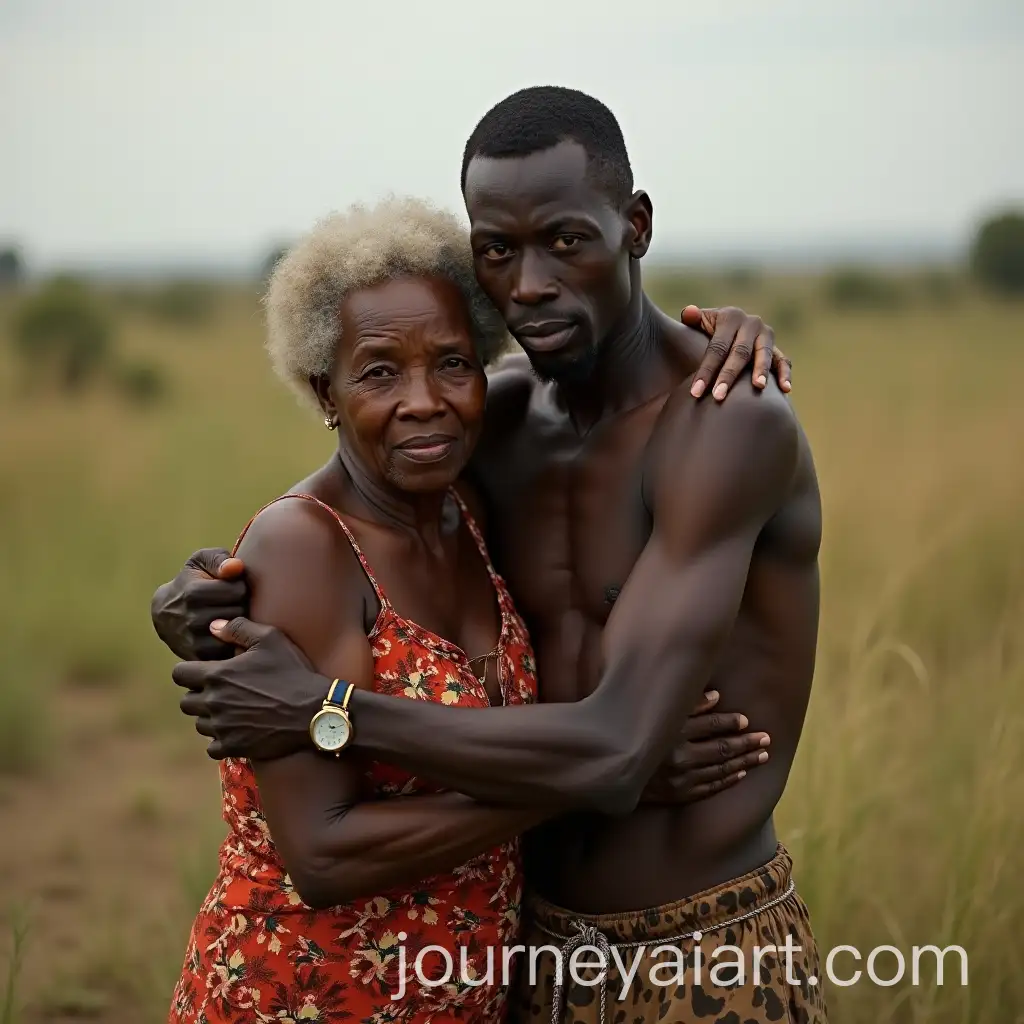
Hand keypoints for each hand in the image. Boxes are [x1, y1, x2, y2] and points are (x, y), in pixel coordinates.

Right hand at [151, 549, 248, 659]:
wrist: (167, 614)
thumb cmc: (192, 581)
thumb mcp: (201, 562)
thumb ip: (219, 559)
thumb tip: (235, 567)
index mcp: (192, 593)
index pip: (238, 590)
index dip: (240, 587)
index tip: (232, 587)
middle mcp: (191, 619)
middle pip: (239, 611)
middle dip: (240, 605)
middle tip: (232, 603)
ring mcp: (194, 641)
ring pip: (237, 631)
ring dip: (239, 623)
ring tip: (230, 616)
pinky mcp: (200, 657)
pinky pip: (231, 649)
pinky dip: (235, 641)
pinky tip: (230, 633)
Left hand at [172, 616, 329, 759]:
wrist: (314, 711)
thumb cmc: (293, 671)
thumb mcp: (271, 639)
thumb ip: (238, 629)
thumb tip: (212, 626)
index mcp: (218, 674)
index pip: (179, 674)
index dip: (190, 671)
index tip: (206, 672)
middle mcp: (214, 702)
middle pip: (186, 702)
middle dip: (199, 695)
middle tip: (222, 691)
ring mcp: (222, 727)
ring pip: (199, 724)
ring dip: (210, 718)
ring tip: (232, 710)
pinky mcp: (233, 746)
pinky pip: (212, 747)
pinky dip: (221, 740)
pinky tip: (237, 730)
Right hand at [640, 690, 769, 803]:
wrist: (607, 771)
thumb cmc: (629, 735)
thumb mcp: (651, 713)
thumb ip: (684, 705)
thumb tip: (716, 696)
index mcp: (672, 732)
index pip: (710, 725)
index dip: (730, 722)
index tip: (746, 720)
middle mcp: (678, 756)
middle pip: (721, 748)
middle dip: (747, 743)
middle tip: (766, 738)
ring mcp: (679, 779)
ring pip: (720, 769)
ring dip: (744, 762)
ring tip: (762, 755)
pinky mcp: (677, 795)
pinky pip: (709, 788)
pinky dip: (727, 780)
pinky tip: (740, 774)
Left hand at [681, 305, 792, 400]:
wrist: (731, 328)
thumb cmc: (709, 332)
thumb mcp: (699, 322)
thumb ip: (692, 318)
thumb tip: (689, 313)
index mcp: (730, 317)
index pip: (717, 347)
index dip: (706, 370)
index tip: (695, 392)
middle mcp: (751, 323)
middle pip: (739, 352)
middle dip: (728, 375)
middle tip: (718, 396)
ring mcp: (766, 336)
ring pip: (764, 354)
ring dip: (761, 371)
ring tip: (758, 387)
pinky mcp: (777, 348)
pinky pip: (783, 361)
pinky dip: (785, 374)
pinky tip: (785, 390)